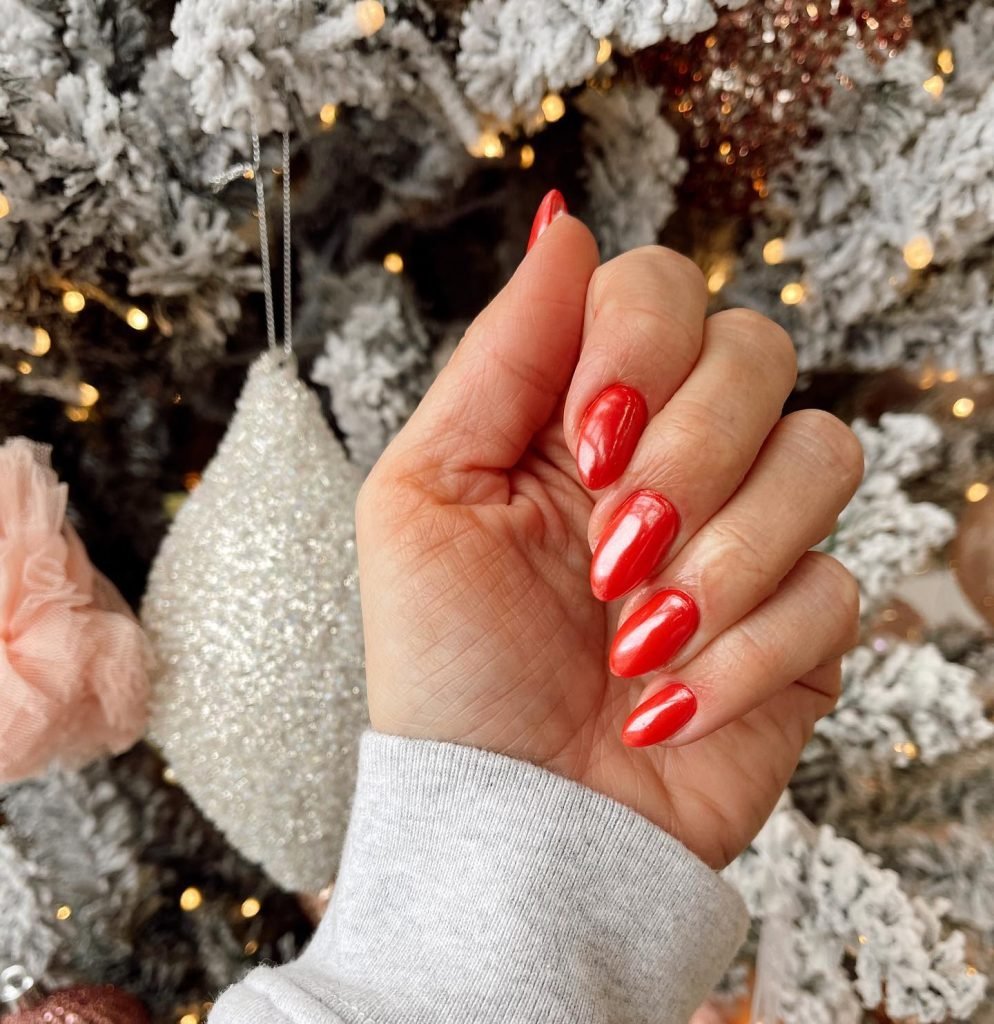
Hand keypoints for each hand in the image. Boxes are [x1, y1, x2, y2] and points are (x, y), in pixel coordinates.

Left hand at [354, 202, 861, 868]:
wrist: (509, 823)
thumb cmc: (449, 667)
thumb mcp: (425, 495)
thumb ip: (499, 357)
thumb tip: (563, 227)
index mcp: (580, 414)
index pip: (660, 291)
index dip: (641, 343)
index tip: (587, 434)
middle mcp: (673, 457)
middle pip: (758, 351)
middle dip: (689, 452)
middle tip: (612, 546)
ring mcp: (745, 536)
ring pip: (820, 455)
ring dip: (723, 557)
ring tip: (634, 637)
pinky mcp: (800, 626)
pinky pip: (837, 587)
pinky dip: (744, 655)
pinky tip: (669, 702)